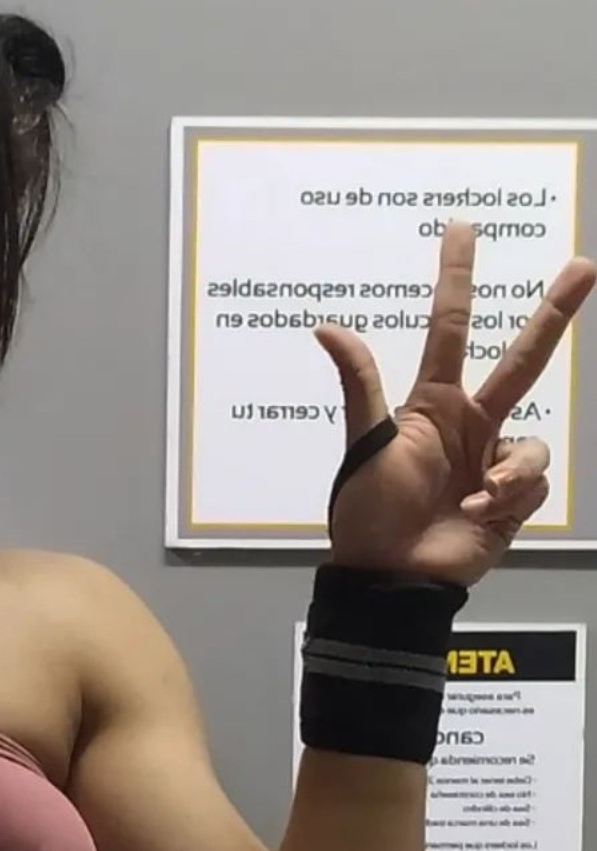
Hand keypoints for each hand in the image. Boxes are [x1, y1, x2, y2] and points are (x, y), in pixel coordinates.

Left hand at [314, 221, 596, 585]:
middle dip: (554, 314)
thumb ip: (360, 384)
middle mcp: (471, 425)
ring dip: (508, 474)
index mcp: (433, 404)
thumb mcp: (363, 445)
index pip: (451, 328)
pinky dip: (507, 500)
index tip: (461, 227)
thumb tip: (327, 327)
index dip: (456, 278)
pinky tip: (476, 517)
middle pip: (523, 359)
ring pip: (531, 443)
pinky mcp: (512, 498)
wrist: (389, 574)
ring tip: (474, 500)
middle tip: (584, 267)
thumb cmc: (368, 513)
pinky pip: (531, 484)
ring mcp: (493, 460)